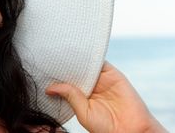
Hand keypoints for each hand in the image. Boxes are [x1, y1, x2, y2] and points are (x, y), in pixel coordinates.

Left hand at [45, 61, 167, 132]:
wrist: (131, 130)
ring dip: (76, 57)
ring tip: (61, 50)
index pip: (66, 79)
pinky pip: (100, 60)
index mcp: (80, 95)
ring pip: (86, 63)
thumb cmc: (106, 127)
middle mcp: (90, 85)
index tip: (43, 66)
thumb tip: (50, 87)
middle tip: (49, 54)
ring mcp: (101, 79)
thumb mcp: (83, 111)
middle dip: (65, 63)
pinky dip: (91, 55)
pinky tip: (80, 52)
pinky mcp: (113, 74)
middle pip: (75, 69)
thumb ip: (70, 95)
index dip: (56, 73)